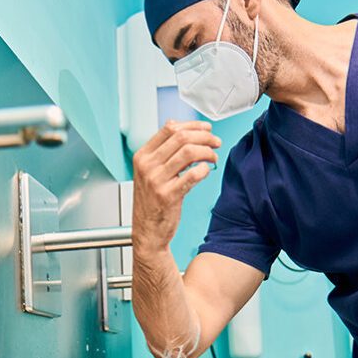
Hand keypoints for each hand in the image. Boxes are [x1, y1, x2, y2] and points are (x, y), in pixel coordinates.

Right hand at [132, 120, 221, 254]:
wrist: (147, 232)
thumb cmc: (151, 203)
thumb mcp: (149, 173)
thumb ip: (162, 153)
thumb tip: (183, 130)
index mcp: (142, 156)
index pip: (169, 128)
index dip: (192, 125)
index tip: (206, 128)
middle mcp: (147, 166)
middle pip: (181, 137)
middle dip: (204, 136)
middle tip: (215, 142)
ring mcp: (156, 181)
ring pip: (188, 152)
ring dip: (207, 151)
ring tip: (214, 156)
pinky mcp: (168, 196)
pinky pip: (192, 175)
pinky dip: (204, 169)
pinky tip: (207, 170)